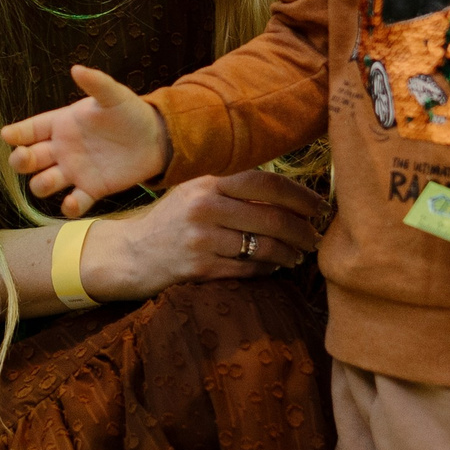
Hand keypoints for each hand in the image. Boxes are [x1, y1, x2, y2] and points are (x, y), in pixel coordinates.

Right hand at [2, 66, 168, 217]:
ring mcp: (74, 171)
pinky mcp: (91, 189)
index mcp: (62, 124)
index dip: (17, 133)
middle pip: (29, 159)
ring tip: (49, 180)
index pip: (31, 129)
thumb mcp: (113, 95)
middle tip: (24, 158)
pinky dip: (69, 206)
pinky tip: (71, 202)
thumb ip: (96, 83)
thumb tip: (77, 69)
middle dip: (21, 160)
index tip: (7, 135)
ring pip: (44, 183)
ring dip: (40, 184)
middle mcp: (62, 149)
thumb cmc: (129, 111)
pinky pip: (74, 203)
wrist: (155, 138)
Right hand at [79, 170, 325, 300]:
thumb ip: (232, 185)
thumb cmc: (172, 220)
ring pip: (263, 246)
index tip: (319, 206)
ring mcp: (201, 238)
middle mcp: (204, 205)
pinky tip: (273, 268)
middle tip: (315, 237)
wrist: (131, 254)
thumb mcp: (195, 190)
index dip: (300, 195)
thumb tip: (287, 190)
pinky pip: (248, 270)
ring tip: (298, 255)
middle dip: (302, 230)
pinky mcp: (199, 268)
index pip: (266, 182)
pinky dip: (267, 269)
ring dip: (289, 253)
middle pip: (271, 216)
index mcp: (208, 180)